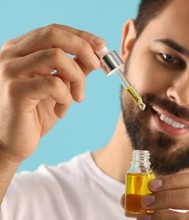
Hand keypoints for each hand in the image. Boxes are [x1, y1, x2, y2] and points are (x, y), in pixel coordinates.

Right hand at [0, 24, 104, 162]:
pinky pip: (55, 84)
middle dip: (83, 47)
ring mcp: (10, 71)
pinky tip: (61, 111)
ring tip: (77, 98)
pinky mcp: (15, 90)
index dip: (81, 36)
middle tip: (98, 65)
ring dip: (77, 78)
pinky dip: (66, 97)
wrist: (11, 143)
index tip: (101, 45)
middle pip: (54, 34)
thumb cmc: (34, 114)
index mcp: (19, 50)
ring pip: (57, 56)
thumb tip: (95, 54)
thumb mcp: (59, 86)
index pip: (53, 30)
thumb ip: (73, 69)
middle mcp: (10, 54)